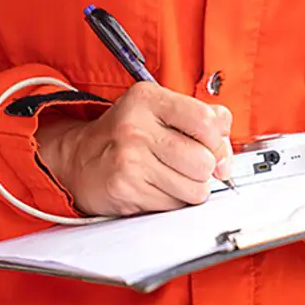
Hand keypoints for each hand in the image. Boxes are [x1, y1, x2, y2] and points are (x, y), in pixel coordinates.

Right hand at [34, 80, 233, 215]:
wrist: (78, 160)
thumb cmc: (125, 136)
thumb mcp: (158, 111)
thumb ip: (200, 119)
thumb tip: (226, 152)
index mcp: (148, 99)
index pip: (206, 121)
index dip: (219, 142)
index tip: (213, 149)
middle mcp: (136, 127)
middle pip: (204, 160)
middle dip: (205, 170)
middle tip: (188, 166)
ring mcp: (129, 160)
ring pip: (195, 189)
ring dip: (190, 189)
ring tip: (170, 177)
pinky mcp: (126, 189)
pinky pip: (175, 205)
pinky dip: (172, 202)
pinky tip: (155, 188)